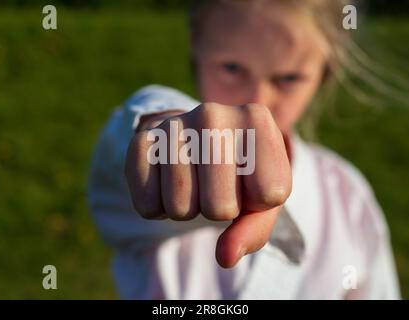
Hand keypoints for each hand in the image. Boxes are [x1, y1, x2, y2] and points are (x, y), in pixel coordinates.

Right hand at [125, 102, 291, 267]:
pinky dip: (158, 209)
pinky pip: (147, 206)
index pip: (267, 195)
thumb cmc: (237, 172)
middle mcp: (213, 114)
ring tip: (193, 182)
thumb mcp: (261, 198)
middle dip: (218, 209)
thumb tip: (225, 256)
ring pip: (180, 208)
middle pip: (219, 208)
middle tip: (216, 185)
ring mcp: (173, 124)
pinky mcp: (141, 141)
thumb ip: (253, 230)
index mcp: (257, 120)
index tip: (249, 180)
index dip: (257, 201)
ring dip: (187, 209)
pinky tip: (167, 182)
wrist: (198, 138)